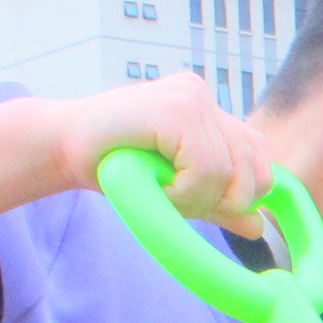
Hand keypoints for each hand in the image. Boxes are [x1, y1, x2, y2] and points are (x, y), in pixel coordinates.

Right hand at [56, 72, 276, 232]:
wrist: (63, 148)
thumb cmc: (115, 167)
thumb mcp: (176, 189)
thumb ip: (217, 203)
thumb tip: (259, 226)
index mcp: (207, 109)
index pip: (257, 155)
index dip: (241, 192)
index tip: (201, 202)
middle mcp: (202, 96)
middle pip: (251, 167)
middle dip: (219, 201)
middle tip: (176, 199)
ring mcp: (191, 97)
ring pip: (228, 172)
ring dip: (195, 199)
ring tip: (161, 190)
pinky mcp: (177, 109)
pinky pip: (206, 169)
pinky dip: (183, 191)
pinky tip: (154, 182)